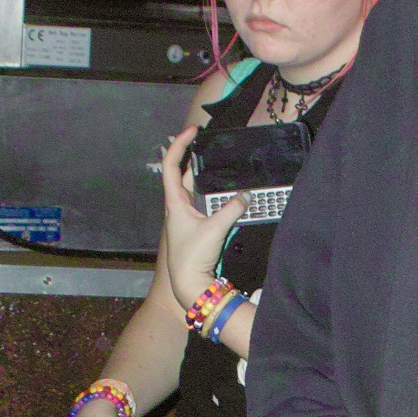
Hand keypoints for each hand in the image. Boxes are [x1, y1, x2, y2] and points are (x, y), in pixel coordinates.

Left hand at [157, 123, 243, 313]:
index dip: (180, 145)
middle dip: (199, 159)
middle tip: (214, 145)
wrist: (189, 285)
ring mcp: (188, 217)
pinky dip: (218, 197)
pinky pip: (207, 204)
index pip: (171, 165)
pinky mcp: (198, 227)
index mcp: (174, 202)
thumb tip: (246, 196)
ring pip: (199, 189)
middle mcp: (179, 206)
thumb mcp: (214, 229)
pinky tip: (232, 194)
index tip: (193, 131)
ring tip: (227, 167)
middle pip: (186, 174)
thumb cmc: (191, 257)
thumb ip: (231, 209)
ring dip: (211, 179)